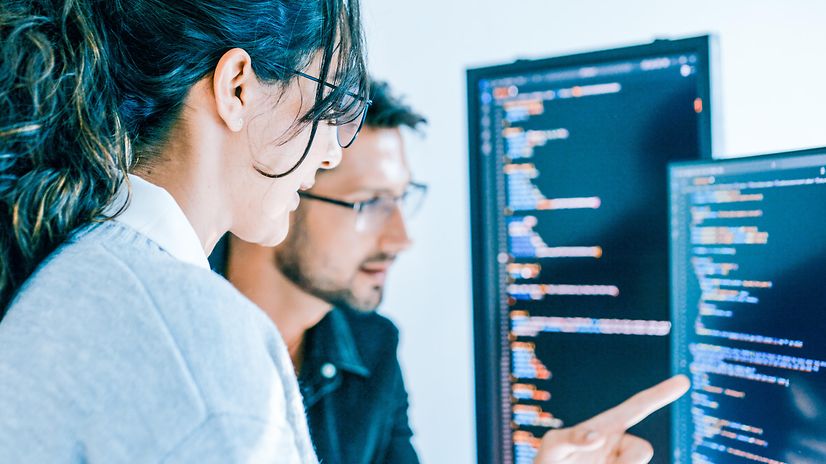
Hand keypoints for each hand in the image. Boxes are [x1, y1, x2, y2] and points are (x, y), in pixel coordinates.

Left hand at [534, 375, 689, 463]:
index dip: (660, 393)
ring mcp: (624, 459)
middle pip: (644, 450)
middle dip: (626, 462)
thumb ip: (572, 438)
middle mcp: (621, 444)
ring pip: (636, 463)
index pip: (638, 406)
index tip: (683, 380)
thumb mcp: (553, 447)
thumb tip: (599, 435)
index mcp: (608, 426)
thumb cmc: (549, 461)